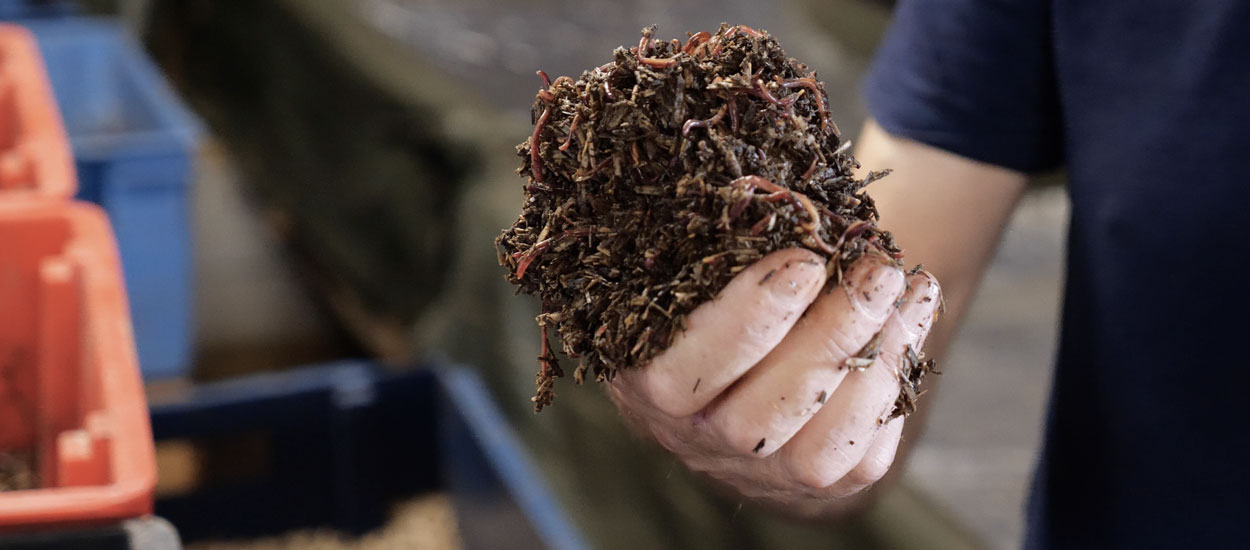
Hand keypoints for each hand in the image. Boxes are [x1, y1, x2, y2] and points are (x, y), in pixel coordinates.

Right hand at [608, 248, 940, 515]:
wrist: (756, 336)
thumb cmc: (722, 278)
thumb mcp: (701, 257)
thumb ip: (723, 244)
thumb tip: (777, 198)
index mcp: (647, 380)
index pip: (682, 372)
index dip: (748, 320)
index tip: (804, 261)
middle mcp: (695, 439)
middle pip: (757, 420)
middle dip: (828, 338)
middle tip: (876, 271)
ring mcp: (758, 470)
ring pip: (814, 451)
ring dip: (871, 362)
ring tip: (902, 285)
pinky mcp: (818, 484)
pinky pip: (864, 457)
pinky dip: (896, 379)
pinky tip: (914, 313)